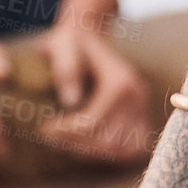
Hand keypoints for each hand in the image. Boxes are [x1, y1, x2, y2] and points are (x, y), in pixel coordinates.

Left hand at [35, 20, 152, 163]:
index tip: (45, 129)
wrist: (88, 35)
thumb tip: (70, 101)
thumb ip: (66, 69)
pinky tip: (88, 144)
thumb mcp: (62, 46)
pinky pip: (134, 148)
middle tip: (52, 137)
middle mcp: (137, 95)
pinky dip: (112, 152)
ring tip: (69, 142)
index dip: (67, 132)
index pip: (94, 122)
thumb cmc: (71, 43)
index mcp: (120, 80)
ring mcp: (142, 106)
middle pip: (109, 141)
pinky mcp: (141, 115)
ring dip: (94, 152)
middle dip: (78, 144)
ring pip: (123, 150)